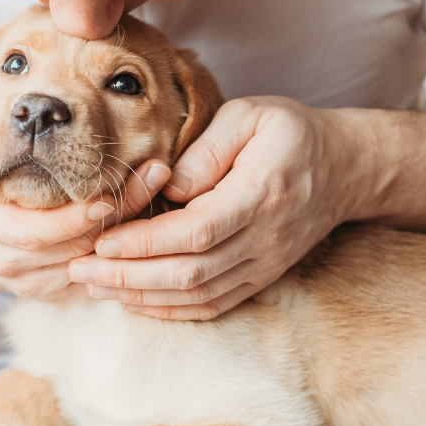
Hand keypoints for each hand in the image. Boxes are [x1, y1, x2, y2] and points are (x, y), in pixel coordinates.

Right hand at [0, 117, 172, 303]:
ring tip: (159, 187)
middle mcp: (2, 261)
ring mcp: (29, 282)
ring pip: (91, 262)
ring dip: (130, 229)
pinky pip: (97, 274)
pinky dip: (125, 249)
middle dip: (119, 214)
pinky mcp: (54, 292)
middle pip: (71, 246)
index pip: (31, 232)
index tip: (111, 191)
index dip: (74, 217)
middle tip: (156, 174)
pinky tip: (149, 216)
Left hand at [66, 97, 362, 319]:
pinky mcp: (262, 276)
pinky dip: (171, 309)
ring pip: (199, 295)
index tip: (102, 241)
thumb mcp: (249, 116)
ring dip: (142, 296)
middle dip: (128, 276)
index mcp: (261, 192)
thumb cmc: (291, 133)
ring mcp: (266, 263)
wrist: (345, 168)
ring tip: (95, 286)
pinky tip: (135, 299)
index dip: (145, 242)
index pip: (197, 230)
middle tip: (79, 270)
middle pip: (191, 272)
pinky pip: (214, 304)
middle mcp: (266, 237)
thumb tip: (166, 186)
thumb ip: (206, 149)